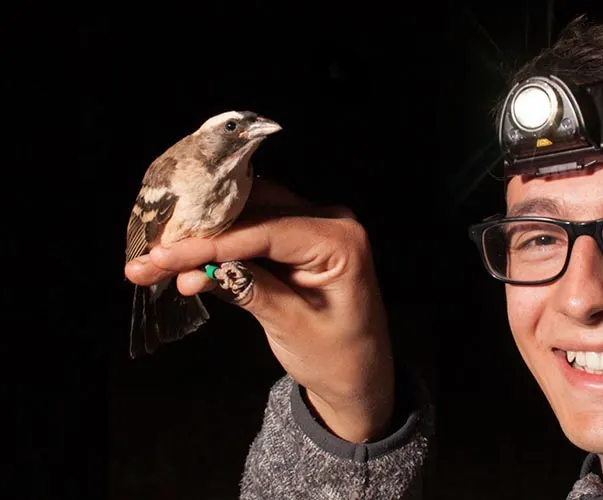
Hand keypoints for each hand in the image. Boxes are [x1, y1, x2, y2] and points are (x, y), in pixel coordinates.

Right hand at [124, 179, 394, 442]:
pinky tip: (178, 264)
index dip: (210, 241)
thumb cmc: (339, 358)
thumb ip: (248, 290)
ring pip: (245, 217)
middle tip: (148, 253)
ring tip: (153, 260)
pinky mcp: (294, 240)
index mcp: (340, 240)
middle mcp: (329, 221)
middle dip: (197, 234)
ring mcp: (311, 226)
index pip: (265, 228)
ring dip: (200, 238)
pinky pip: (249, 232)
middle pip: (252, 211)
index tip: (162, 255)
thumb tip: (194, 270)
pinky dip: (215, 248)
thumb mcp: (293, 327)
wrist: (361, 378)